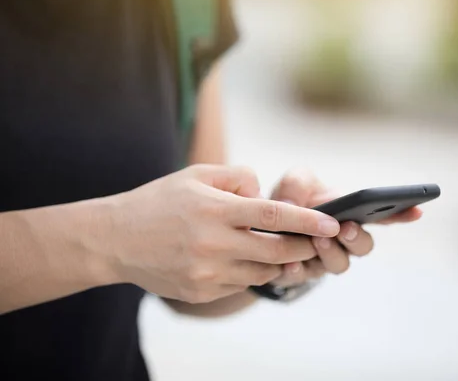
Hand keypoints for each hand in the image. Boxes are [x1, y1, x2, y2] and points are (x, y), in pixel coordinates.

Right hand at [95, 165, 339, 302]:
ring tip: (278, 248)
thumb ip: (237, 178)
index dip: (308, 220)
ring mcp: (206, 272)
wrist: (115, 240)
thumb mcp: (196, 174)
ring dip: (277, 261)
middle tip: (318, 242)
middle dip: (304, 247)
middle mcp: (212, 244)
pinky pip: (240, 284)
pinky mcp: (200, 292)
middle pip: (277, 251)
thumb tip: (265, 193)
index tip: (334, 223)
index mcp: (214, 209)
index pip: (273, 215)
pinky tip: (240, 259)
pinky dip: (249, 272)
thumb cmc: (159, 201)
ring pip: (262, 272)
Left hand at [268, 169, 421, 286]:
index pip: (382, 217)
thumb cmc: (289, 201)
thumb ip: (297, 183)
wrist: (261, 227)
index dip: (401, 215)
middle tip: (346, 227)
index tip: (416, 211)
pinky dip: (298, 269)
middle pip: (364, 247)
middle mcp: (343, 241)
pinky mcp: (300, 274)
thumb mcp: (293, 184)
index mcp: (350, 214)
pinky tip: (290, 262)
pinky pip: (303, 277)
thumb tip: (294, 204)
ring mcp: (324, 260)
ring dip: (330, 253)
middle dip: (357, 238)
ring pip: (339, 265)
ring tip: (316, 240)